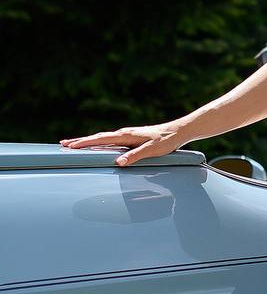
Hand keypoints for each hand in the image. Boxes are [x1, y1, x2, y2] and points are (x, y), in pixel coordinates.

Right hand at [59, 122, 187, 166]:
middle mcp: (124, 133)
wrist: (177, 131)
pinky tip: (95, 146)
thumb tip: (118, 162)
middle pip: (97, 138)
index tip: (69, 146)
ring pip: (102, 138)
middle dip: (80, 141)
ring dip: (87, 141)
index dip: (84, 143)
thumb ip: (135, 156)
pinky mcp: (130, 138)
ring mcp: (126, 135)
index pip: (100, 140)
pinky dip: (98, 142)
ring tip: (73, 144)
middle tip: (62, 144)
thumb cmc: (166, 141)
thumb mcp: (152, 150)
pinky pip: (109, 141)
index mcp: (126, 135)